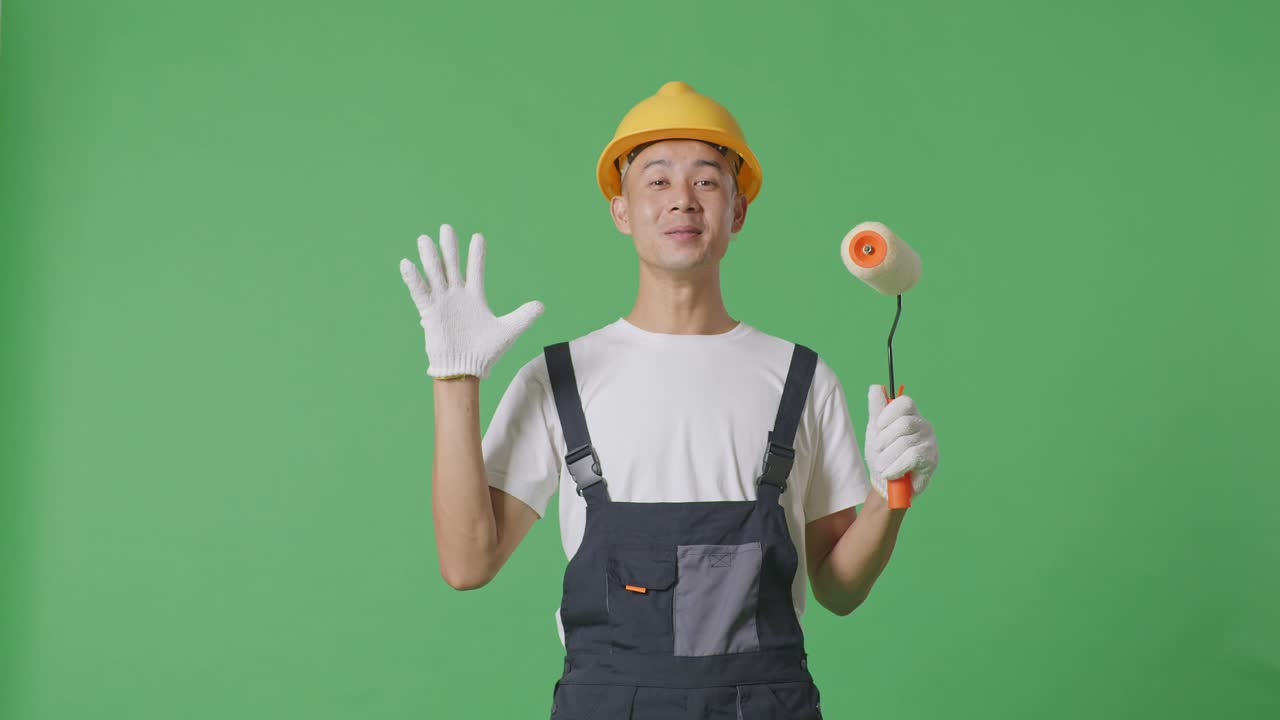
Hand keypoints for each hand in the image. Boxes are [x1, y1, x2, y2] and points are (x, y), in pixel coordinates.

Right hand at [399, 224, 543, 378]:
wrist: (466, 368)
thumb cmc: (485, 352)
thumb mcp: (508, 331)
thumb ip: (523, 316)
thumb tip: (541, 305)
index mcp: (475, 297)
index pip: (476, 270)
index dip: (476, 254)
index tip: (478, 236)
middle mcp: (457, 296)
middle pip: (452, 266)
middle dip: (449, 248)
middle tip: (446, 228)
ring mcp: (443, 303)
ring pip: (435, 275)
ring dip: (430, 258)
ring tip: (424, 239)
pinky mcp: (431, 312)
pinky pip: (420, 293)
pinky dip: (413, 279)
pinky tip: (407, 263)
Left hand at [865, 385, 938, 499]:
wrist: (886, 483)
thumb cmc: (882, 454)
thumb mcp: (875, 431)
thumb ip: (876, 409)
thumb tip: (875, 387)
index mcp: (909, 415)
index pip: (905, 402)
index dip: (890, 412)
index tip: (879, 425)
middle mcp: (922, 425)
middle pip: (903, 424)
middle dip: (884, 440)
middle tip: (878, 450)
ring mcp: (929, 442)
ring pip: (905, 443)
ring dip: (887, 458)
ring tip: (883, 466)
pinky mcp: (932, 459)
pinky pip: (911, 458)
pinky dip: (896, 467)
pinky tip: (891, 473)